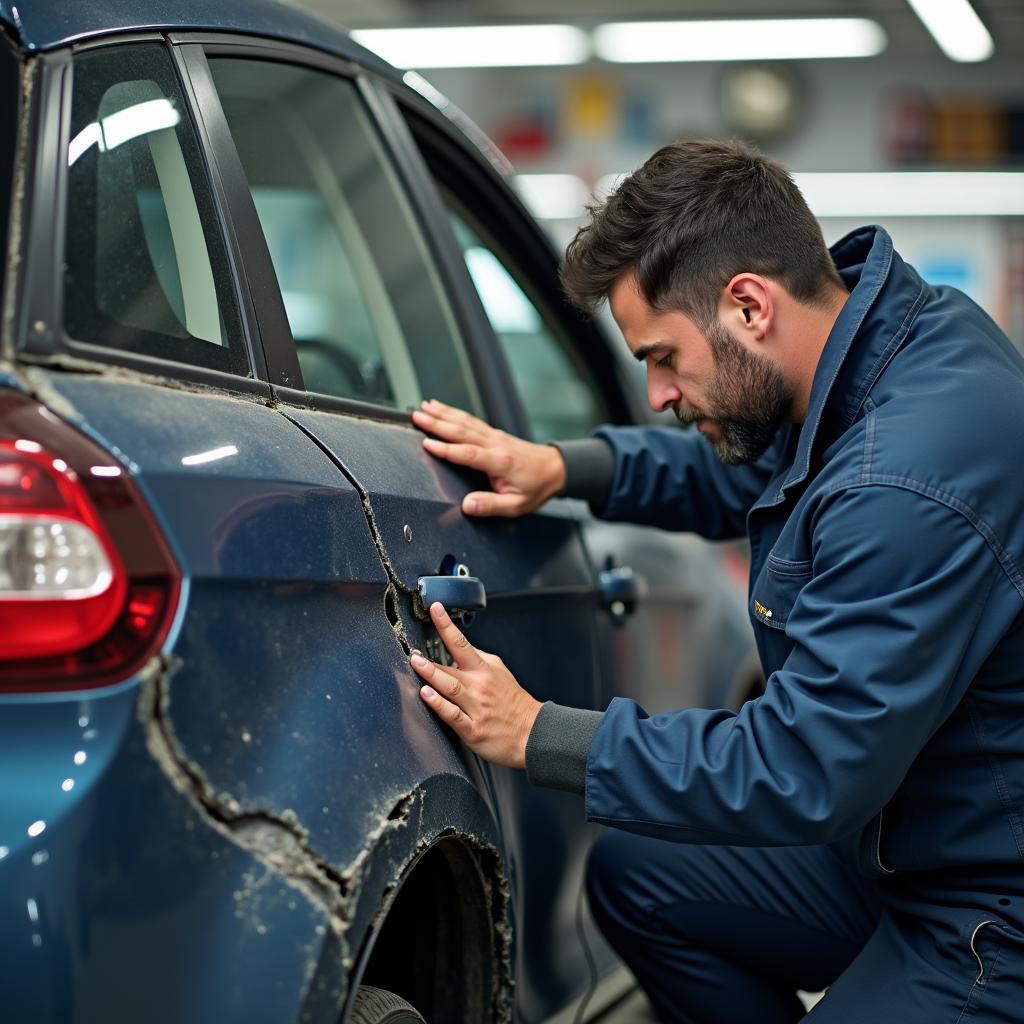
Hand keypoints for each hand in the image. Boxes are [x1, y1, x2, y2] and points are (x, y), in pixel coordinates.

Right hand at [411, 399, 564, 517]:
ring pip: (465, 421)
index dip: (446, 449)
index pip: (468, 453)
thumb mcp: (516, 505)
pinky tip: (442, 409)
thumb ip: (491, 505)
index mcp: (500, 462)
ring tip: (423, 408)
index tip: (427, 444)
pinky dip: (453, 412)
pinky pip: (470, 420)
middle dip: (437, 423)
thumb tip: (468, 505)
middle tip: (417, 416)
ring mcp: (494, 436)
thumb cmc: (536, 487)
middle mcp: (495, 445)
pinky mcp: (494, 433)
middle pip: (462, 431)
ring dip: (443, 413)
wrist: (556, 469)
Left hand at [411, 602, 541, 768]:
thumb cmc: (513, 701)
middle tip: (412, 651)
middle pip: (450, 667)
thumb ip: (477, 658)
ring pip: (450, 688)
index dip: (446, 625)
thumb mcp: (499, 671)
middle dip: (430, 659)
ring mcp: (475, 707)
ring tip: (416, 665)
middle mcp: (478, 686)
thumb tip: (459, 644)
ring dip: (432, 675)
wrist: (533, 731)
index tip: (435, 609)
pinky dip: (439, 705)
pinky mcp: (472, 729)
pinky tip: (427, 696)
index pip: (461, 643)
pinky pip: (453, 715)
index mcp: (483, 670)